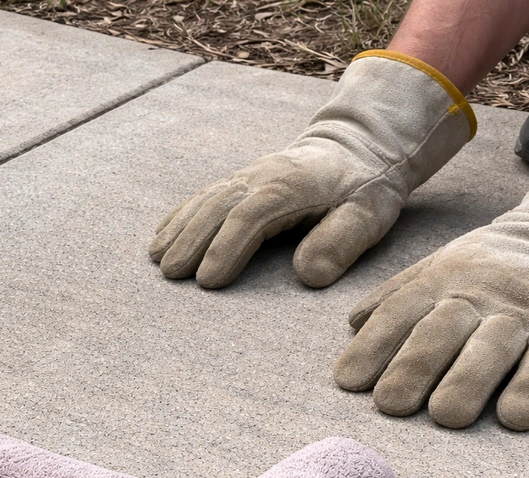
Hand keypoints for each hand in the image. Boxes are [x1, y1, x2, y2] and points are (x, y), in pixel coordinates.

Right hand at [149, 52, 474, 288]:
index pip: (252, 216)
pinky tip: (161, 236)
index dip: (227, 247)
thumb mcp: (369, 214)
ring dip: (180, 230)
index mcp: (292, 185)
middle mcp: (262, 176)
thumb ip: (341, 242)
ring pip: (206, 200)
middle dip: (192, 240)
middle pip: (219, 207)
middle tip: (171, 275)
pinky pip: (203, 195)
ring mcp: (247, 176)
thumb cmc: (365, 187)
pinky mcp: (240, 180)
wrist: (357, 144)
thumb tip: (308, 275)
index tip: (209, 281)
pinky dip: (180, 216)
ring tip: (158, 260)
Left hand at [334, 129, 528, 429]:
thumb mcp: (440, 267)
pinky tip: (514, 418)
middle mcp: (481, 293)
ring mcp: (527, 312)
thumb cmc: (489, 268)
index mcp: (442, 279)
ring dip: (468, 382)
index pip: (401, 310)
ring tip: (444, 416)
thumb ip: (397, 295)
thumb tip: (352, 324)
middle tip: (390, 404)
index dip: (373, 345)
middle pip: (442, 329)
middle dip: (414, 366)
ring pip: (494, 346)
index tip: (348, 382)